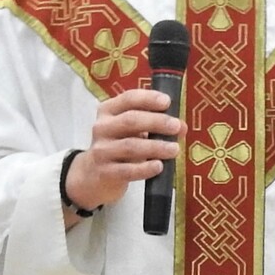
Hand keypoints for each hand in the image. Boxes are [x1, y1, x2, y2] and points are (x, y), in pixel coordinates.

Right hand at [66, 88, 182, 213]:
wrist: (92, 175)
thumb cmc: (118, 146)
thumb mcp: (132, 131)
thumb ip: (155, 125)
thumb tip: (182, 127)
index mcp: (108, 111)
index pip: (128, 99)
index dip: (148, 99)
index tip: (167, 101)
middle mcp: (102, 128)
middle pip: (130, 121)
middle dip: (156, 122)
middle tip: (176, 126)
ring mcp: (101, 151)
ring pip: (130, 146)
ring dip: (155, 146)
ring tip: (174, 149)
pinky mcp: (104, 172)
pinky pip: (127, 170)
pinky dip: (145, 168)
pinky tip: (159, 166)